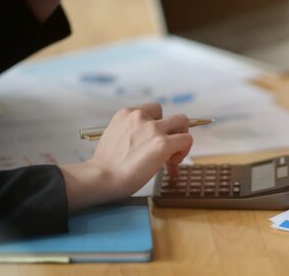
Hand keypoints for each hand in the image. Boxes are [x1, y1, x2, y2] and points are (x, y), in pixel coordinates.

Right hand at [60, 103, 192, 210]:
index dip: (159, 127)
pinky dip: (184, 151)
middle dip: (173, 133)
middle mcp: (140, 116)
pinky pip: (187, 139)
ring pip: (182, 122)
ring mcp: (153, 128)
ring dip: (181, 139)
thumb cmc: (106, 166)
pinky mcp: (163, 143)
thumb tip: (149, 144)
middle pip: (170, 116)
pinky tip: (173, 164)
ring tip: (173, 158)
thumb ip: (132, 133)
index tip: (154, 143)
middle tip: (167, 152)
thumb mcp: (115, 137)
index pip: (153, 111)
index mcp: (126, 113)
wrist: (101, 178)